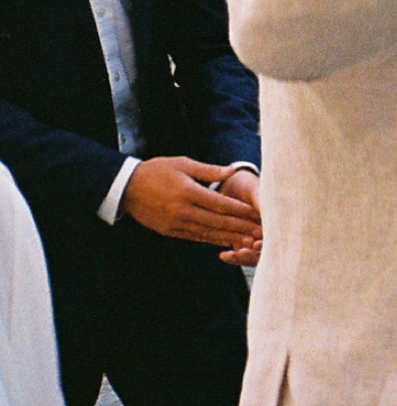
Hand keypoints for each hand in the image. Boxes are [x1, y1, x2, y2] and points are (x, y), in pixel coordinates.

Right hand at [120, 158, 261, 250]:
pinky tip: (225, 242)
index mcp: (188, 192)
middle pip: (218, 222)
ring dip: (229, 238)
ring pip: (208, 233)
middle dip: (241, 228)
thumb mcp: (183, 163)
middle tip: (260, 233)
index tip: (258, 213)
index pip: (221, 204)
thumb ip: (209, 170)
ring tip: (248, 242)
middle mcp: (182, 210)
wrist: (125, 187)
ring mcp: (174, 223)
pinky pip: (194, 237)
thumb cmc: (157, 170)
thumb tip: (232, 170)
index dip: (241, 211)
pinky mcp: (169, 231)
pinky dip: (211, 240)